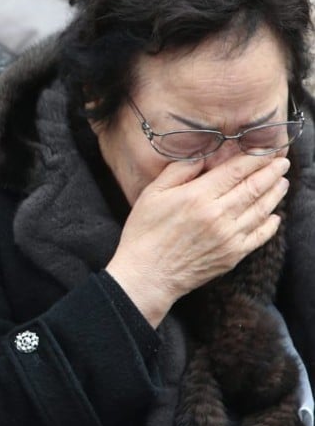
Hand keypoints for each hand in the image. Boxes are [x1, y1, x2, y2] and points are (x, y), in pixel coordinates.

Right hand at [106, 154, 288, 327]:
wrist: (146, 274)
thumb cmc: (144, 233)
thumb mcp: (151, 194)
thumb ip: (178, 171)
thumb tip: (202, 156)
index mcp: (197, 196)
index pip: (235, 171)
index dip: (254, 159)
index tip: (265, 151)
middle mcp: (218, 214)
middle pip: (254, 187)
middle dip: (272, 172)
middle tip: (282, 163)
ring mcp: (228, 236)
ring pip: (261, 210)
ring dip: (275, 194)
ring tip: (282, 183)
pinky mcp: (232, 255)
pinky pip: (259, 236)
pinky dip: (271, 225)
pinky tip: (274, 216)